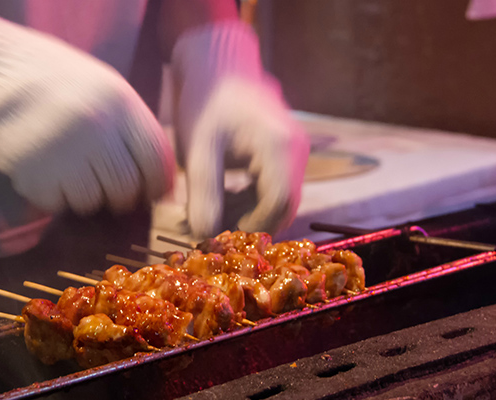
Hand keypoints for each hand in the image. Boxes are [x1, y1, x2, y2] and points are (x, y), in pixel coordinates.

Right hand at [0, 3, 173, 214]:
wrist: (1, 73)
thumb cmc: (66, 88)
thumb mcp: (111, 94)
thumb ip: (139, 135)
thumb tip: (165, 190)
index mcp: (121, 105)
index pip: (156, 163)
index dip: (156, 185)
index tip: (146, 190)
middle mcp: (95, 128)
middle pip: (126, 189)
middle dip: (120, 196)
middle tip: (105, 186)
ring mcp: (62, 152)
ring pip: (92, 202)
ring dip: (86, 197)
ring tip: (71, 172)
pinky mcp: (31, 173)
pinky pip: (57, 204)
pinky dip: (54, 196)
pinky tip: (46, 170)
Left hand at [172, 21, 308, 237]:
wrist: (219, 67)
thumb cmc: (205, 102)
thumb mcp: (198, 148)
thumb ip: (204, 192)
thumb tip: (205, 235)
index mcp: (280, 146)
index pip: (279, 204)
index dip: (251, 227)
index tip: (218, 235)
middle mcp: (298, 150)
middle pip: (284, 207)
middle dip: (249, 225)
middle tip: (212, 231)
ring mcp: (297, 152)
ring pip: (280, 202)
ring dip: (248, 215)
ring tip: (210, 212)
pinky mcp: (288, 156)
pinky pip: (275, 190)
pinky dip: (251, 202)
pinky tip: (222, 199)